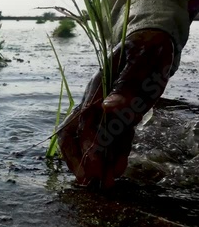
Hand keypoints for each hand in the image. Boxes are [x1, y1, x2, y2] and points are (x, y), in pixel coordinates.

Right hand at [57, 29, 174, 187]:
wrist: (152, 42)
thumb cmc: (146, 51)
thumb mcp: (140, 65)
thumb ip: (125, 86)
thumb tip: (109, 108)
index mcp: (97, 90)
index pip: (85, 122)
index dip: (87, 146)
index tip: (92, 169)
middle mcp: (95, 101)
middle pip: (75, 132)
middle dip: (79, 158)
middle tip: (88, 181)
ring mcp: (104, 108)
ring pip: (93, 138)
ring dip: (97, 160)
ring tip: (104, 183)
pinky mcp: (118, 113)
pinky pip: (113, 136)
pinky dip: (114, 153)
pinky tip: (118, 169)